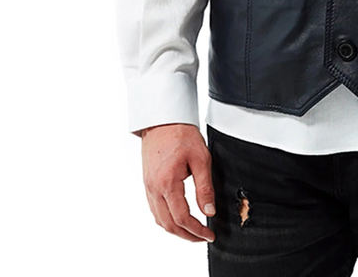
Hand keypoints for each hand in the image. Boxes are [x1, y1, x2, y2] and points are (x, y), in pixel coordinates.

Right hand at [139, 122, 216, 241]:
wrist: (163, 120)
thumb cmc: (182, 134)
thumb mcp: (201, 159)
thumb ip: (205, 188)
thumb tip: (209, 212)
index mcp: (167, 183)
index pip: (182, 218)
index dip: (197, 230)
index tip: (209, 234)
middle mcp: (154, 188)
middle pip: (168, 224)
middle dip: (187, 235)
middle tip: (203, 237)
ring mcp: (148, 187)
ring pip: (159, 220)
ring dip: (176, 230)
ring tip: (193, 231)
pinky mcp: (148, 183)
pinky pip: (155, 209)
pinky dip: (166, 219)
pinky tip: (178, 218)